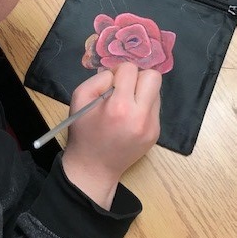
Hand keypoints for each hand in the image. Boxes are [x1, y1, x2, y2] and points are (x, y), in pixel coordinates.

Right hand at [61, 62, 161, 209]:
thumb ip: (98, 79)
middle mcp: (141, 116)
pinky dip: (143, 106)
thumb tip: (116, 74)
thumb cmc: (84, 132)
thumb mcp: (79, 98)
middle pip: (154, 77)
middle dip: (138, 78)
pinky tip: (130, 117)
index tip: (111, 84)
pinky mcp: (156, 133)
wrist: (94, 168)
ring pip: (156, 91)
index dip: (119, 72)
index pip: (130, 69)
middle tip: (124, 89)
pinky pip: (154, 107)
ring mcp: (152, 126)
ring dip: (142, 92)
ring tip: (126, 104)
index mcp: (119, 107)